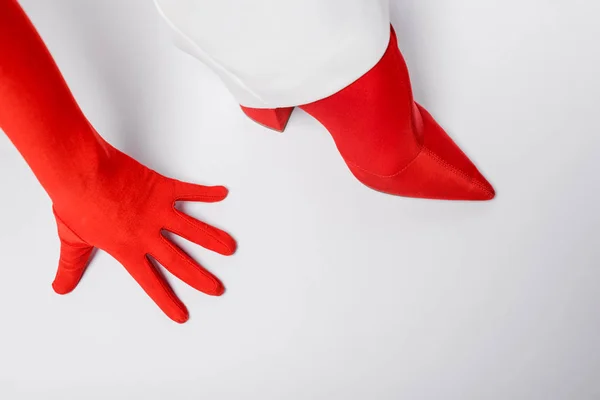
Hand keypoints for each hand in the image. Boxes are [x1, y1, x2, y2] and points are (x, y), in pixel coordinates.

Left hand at [51, 143, 235, 322]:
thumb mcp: (71, 239)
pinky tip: (221, 193)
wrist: (81, 171)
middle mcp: (146, 233)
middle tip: (216, 288)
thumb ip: (71, 265)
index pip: (150, 281)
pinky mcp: (161, 187)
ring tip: (230, 248)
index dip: (167, 300)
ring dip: (213, 240)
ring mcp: (157, 210)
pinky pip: (189, 191)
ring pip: (192, 229)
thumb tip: (60, 286)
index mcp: (126, 248)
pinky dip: (206, 193)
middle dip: (200, 277)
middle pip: (179, 261)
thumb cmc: (75, 201)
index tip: (181, 314)